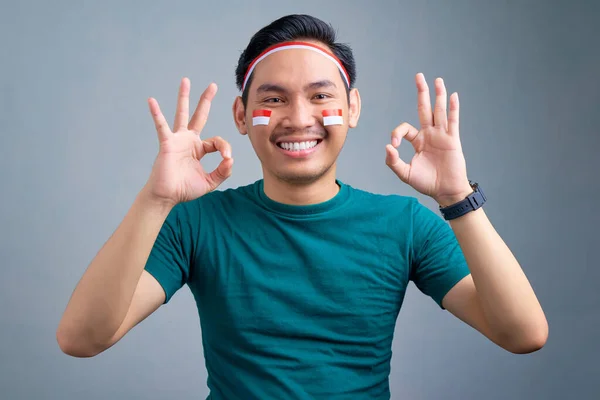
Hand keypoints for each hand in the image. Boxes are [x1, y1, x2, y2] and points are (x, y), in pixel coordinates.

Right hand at [144, 78, 233, 206]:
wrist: (168, 196)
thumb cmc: (185, 189)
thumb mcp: (210, 182)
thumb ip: (223, 171)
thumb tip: (231, 160)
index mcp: (199, 148)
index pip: (217, 141)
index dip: (225, 148)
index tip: (227, 159)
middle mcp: (188, 140)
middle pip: (199, 116)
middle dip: (206, 100)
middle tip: (213, 85)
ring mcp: (177, 140)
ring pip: (182, 114)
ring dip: (184, 97)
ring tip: (185, 81)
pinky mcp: (167, 143)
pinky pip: (161, 125)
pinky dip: (156, 113)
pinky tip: (151, 101)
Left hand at [385, 73, 472, 206]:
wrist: (446, 191)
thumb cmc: (427, 183)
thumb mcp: (405, 174)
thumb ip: (394, 162)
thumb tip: (387, 146)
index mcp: (418, 141)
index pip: (405, 128)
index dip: (396, 133)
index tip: (393, 146)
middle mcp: (430, 135)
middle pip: (425, 109)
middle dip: (422, 93)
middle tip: (419, 76)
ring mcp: (442, 136)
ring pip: (439, 111)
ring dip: (438, 95)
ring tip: (437, 80)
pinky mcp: (453, 140)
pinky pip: (452, 121)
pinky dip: (453, 109)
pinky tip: (453, 96)